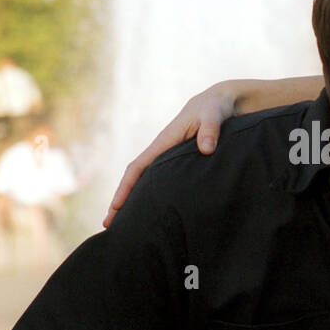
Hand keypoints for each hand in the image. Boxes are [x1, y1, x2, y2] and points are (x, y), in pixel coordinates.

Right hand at [102, 81, 237, 226]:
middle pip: (135, 179)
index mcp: (164, 142)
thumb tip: (206, 149)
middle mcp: (162, 151)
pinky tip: (153, 213)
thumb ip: (210, 130)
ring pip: (146, 182)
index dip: (126, 188)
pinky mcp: (178, 163)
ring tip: (125, 226)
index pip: (137, 167)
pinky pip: (160, 182)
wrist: (221, 102)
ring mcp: (169, 158)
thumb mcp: (214, 115)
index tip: (116, 207)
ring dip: (134, 201)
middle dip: (121, 200)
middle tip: (109, 225)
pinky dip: (152, 196)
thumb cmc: (216, 108)